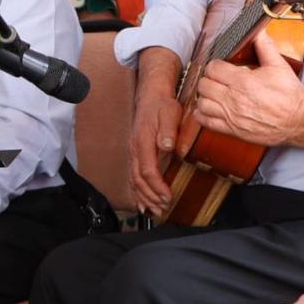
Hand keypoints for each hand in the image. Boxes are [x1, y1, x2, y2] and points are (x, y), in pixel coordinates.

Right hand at [129, 48, 181, 216]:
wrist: (151, 93)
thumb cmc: (162, 104)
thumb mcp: (170, 113)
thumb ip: (169, 130)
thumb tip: (167, 146)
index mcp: (143, 142)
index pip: (148, 170)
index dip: (157, 187)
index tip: (168, 197)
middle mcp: (135, 149)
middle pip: (138, 180)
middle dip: (150, 197)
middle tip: (163, 209)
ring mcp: (133, 151)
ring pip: (134, 179)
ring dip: (144, 197)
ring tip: (154, 210)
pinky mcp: (136, 152)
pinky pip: (134, 175)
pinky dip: (138, 191)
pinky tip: (143, 201)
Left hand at [194, 31, 303, 148]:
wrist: (300, 121)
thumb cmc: (290, 96)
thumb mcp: (279, 66)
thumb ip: (265, 47)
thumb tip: (258, 32)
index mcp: (243, 82)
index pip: (213, 68)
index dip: (215, 65)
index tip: (221, 67)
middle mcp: (234, 100)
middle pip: (204, 85)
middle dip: (209, 79)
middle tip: (217, 79)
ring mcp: (232, 116)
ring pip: (202, 103)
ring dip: (205, 96)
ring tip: (214, 93)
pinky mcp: (233, 130)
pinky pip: (206, 122)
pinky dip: (202, 114)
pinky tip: (209, 109)